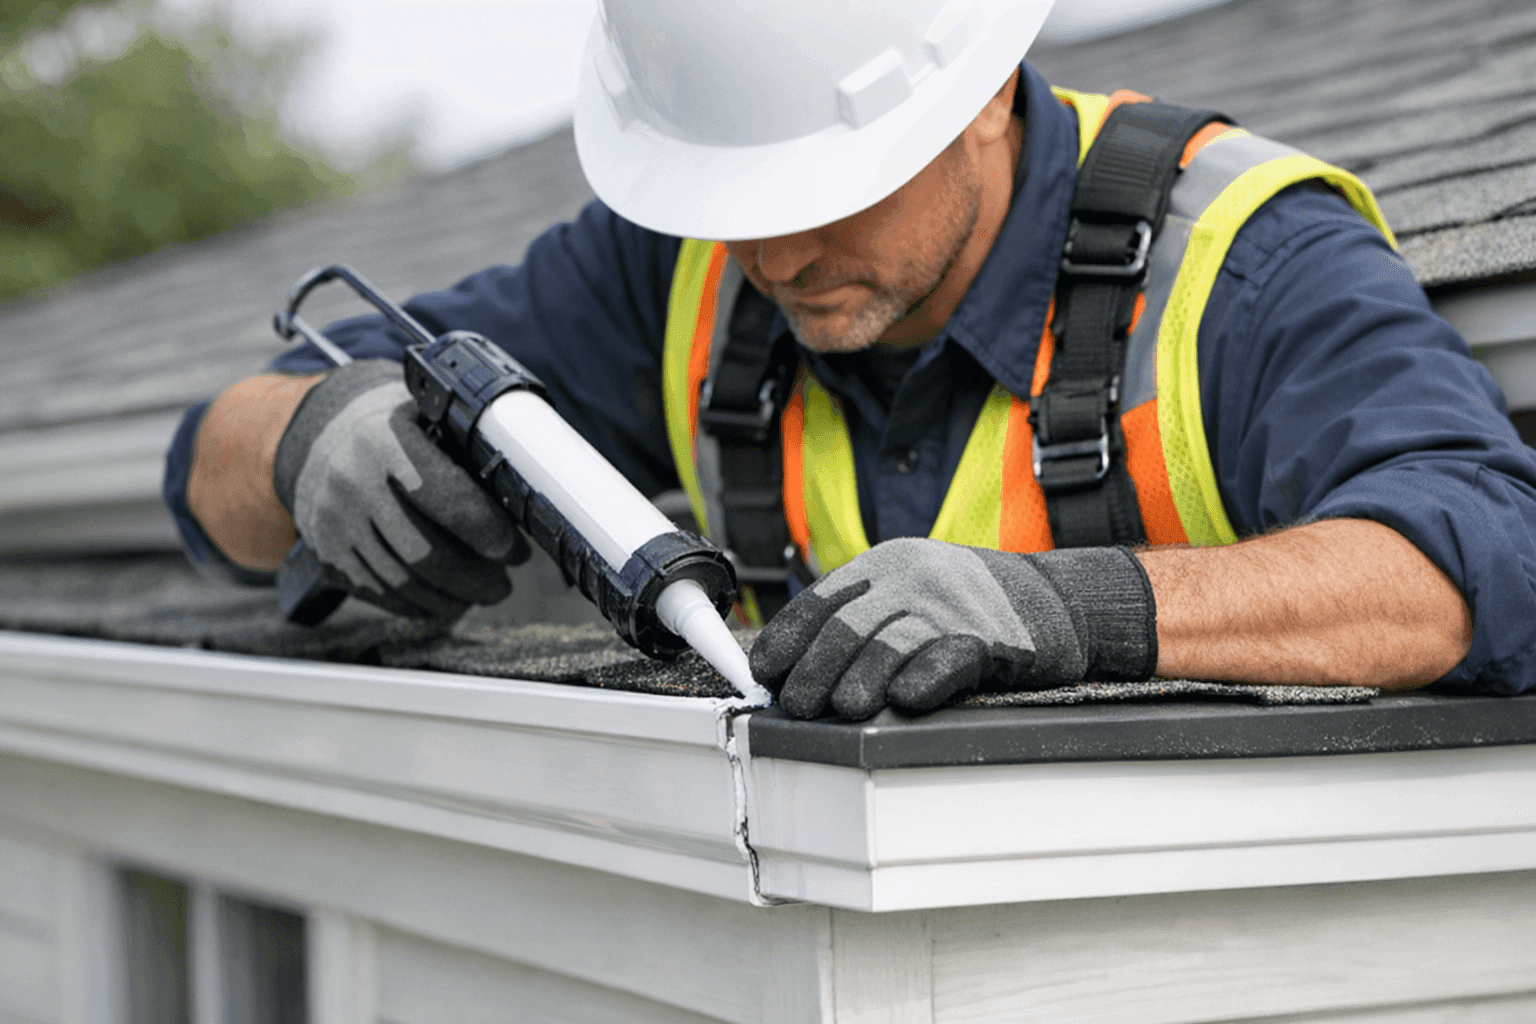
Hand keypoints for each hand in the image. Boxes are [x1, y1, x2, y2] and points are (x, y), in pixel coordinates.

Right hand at [272, 360, 528, 618]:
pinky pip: (380, 593)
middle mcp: (352, 482)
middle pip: (426, 553)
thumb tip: (521, 511)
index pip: (448, 499)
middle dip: (476, 579)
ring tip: (480, 593)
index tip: (517, 552)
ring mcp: (333, 522)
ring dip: (452, 598)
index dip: (490, 534)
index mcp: (385, 441)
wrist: (324, 438)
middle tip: (503, 584)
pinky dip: (420, 605)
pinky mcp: (326, 554)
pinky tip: (446, 601)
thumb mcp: (430, 420)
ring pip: (404, 582)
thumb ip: (469, 459)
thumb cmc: (397, 430)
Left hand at [749, 538, 1157, 719]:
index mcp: (887, 565)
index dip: (788, 637)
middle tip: (798, 705)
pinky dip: (923, 679)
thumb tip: (796, 669)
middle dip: (814, 669)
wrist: (1059, 599)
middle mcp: (915, 578)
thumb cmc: (971, 609)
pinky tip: (903, 699)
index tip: (766, 671)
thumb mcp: (912, 594)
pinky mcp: (991, 638)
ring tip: (840, 709)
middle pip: (847, 625)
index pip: (822, 600)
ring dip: (858, 679)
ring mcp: (953, 606)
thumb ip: (863, 620)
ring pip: (889, 642)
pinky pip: (948, 659)